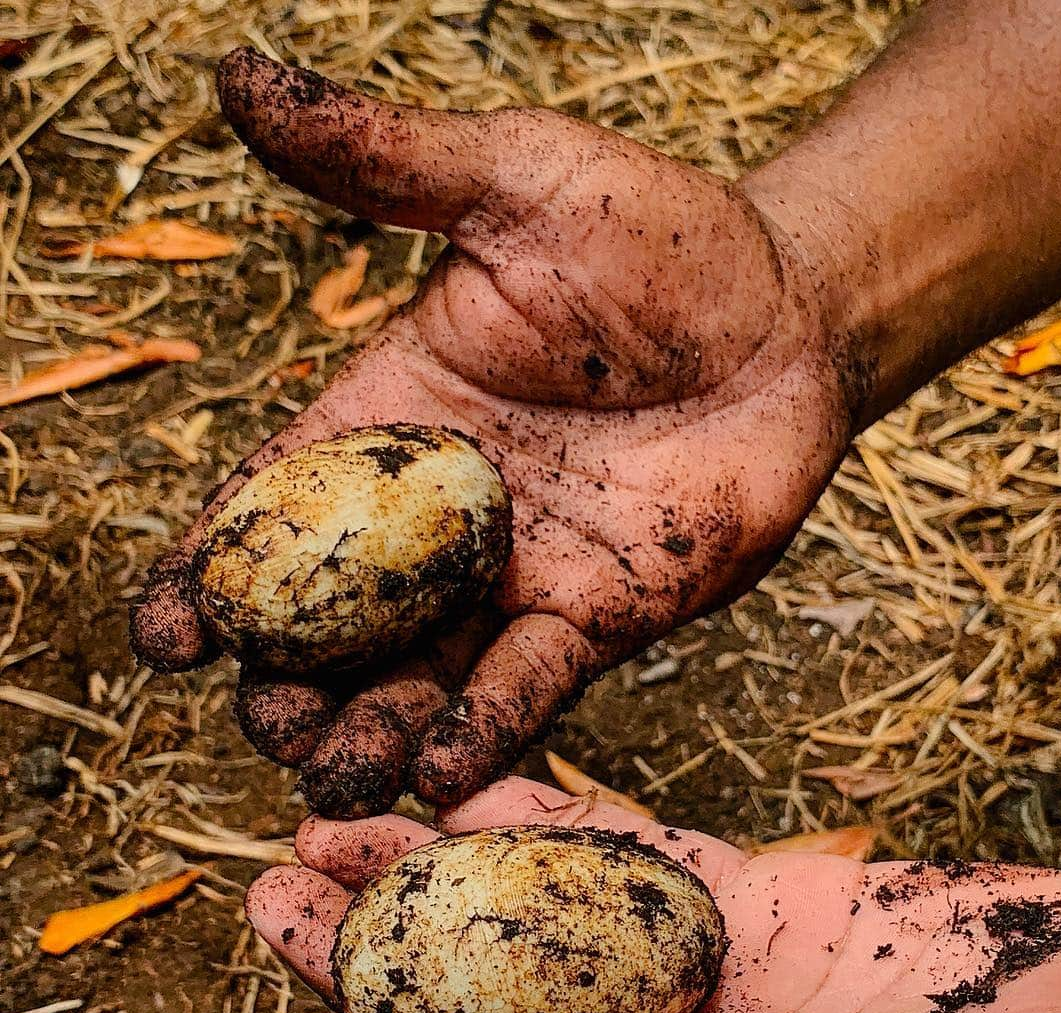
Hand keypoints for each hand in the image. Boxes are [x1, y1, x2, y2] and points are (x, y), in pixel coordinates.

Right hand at [130, 48, 850, 816]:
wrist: (789, 319)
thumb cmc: (659, 239)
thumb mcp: (515, 183)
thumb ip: (384, 161)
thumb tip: (238, 77)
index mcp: (387, 420)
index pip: (273, 507)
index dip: (209, 572)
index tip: (161, 634)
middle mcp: (435, 518)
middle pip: (332, 620)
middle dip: (287, 677)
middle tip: (265, 718)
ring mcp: (511, 581)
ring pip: (416, 677)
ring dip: (367, 732)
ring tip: (331, 776)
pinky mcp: (595, 622)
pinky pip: (526, 691)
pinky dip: (482, 734)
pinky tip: (439, 774)